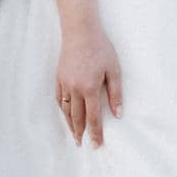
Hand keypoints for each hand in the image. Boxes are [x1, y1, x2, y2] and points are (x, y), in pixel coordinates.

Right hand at [55, 25, 122, 147]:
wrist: (80, 31)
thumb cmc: (100, 48)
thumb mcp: (113, 70)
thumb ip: (115, 93)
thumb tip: (118, 114)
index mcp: (90, 88)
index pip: (93, 118)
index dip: (95, 133)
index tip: (96, 145)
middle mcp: (75, 89)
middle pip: (77, 118)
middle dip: (81, 133)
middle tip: (83, 145)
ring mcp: (64, 83)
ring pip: (65, 110)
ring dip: (70, 124)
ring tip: (75, 135)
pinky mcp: (59, 77)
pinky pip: (58, 99)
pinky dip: (62, 110)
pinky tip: (66, 115)